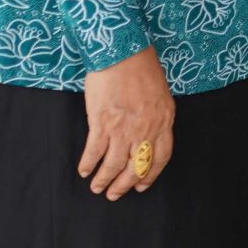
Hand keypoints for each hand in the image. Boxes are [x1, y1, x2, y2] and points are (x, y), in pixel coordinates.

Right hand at [80, 45, 174, 199]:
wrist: (122, 53)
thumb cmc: (142, 68)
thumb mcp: (160, 95)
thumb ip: (157, 117)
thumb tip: (148, 134)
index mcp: (163, 122)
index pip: (160, 158)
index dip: (150, 175)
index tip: (142, 186)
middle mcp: (145, 130)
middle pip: (137, 167)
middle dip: (125, 185)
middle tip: (115, 194)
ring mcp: (123, 129)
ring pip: (114, 164)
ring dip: (104, 179)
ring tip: (97, 188)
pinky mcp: (102, 124)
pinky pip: (94, 151)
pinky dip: (88, 164)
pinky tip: (84, 171)